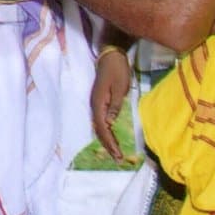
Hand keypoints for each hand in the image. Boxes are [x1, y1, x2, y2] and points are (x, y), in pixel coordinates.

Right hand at [90, 47, 132, 162]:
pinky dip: (107, 131)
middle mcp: (94, 106)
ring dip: (107, 140)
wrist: (110, 56)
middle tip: (118, 158)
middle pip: (99, 130)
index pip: (102, 127)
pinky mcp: (100, 102)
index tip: (118, 153)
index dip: (110, 142)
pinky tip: (112, 137)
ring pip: (99, 126)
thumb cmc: (117, 70)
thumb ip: (115, 105)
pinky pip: (102, 121)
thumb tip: (109, 123)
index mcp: (98, 103)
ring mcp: (96, 104)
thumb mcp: (120, 87)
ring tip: (115, 152)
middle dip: (108, 145)